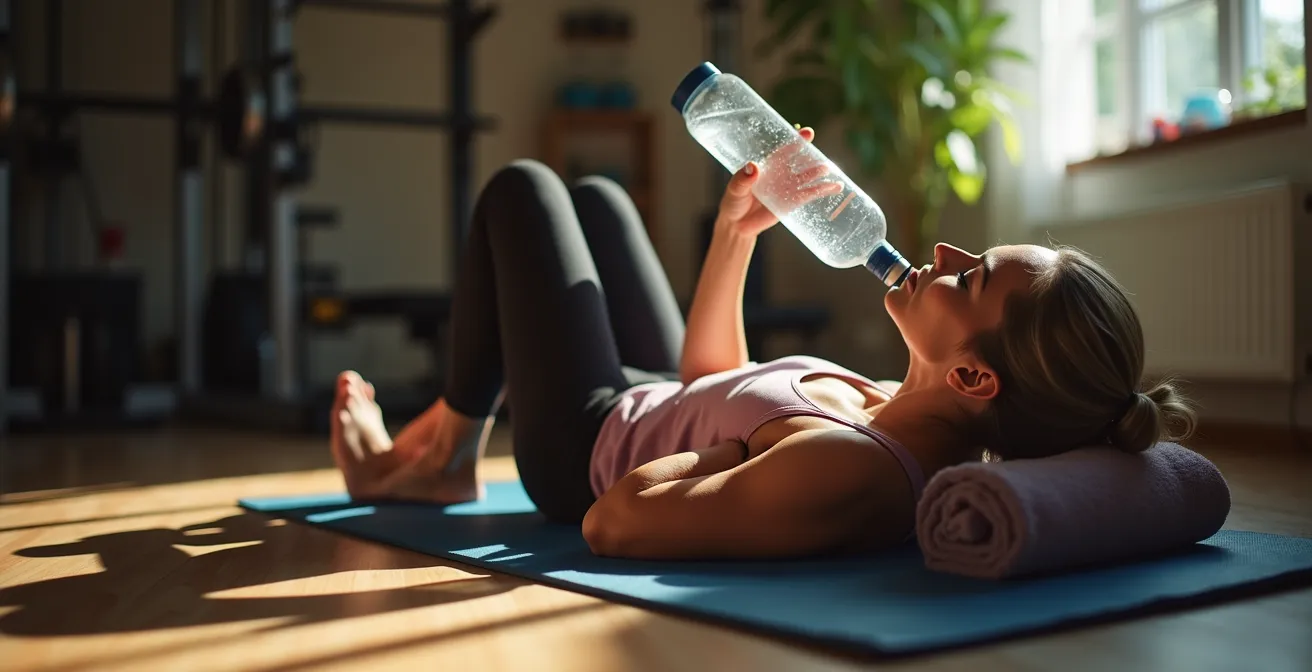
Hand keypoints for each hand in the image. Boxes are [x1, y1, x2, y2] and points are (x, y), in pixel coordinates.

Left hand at [714, 127, 842, 238]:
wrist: (737, 224)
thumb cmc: (734, 201)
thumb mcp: (734, 189)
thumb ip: (742, 179)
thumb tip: (753, 167)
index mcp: (769, 165)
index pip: (785, 150)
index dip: (796, 141)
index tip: (807, 133)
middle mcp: (781, 174)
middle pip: (800, 161)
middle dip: (811, 156)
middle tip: (819, 153)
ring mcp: (788, 188)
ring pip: (807, 177)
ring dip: (818, 173)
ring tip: (829, 169)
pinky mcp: (792, 203)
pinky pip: (810, 195)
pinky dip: (823, 191)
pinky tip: (836, 187)